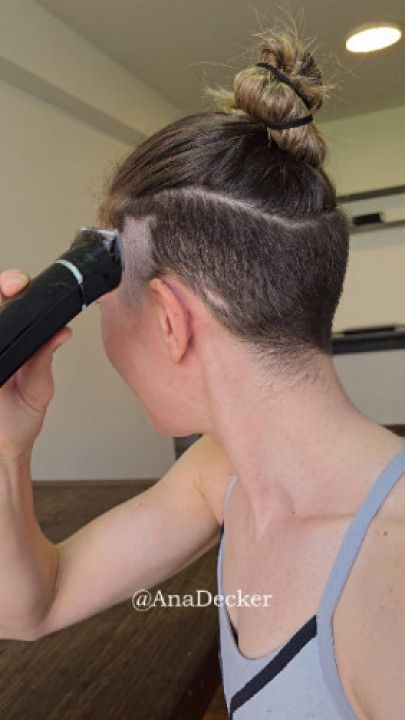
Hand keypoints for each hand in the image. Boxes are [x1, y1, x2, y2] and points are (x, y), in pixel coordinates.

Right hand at [0, 269, 71, 461]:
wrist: (3, 447)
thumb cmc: (19, 419)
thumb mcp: (38, 387)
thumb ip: (44, 358)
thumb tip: (62, 332)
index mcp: (15, 341)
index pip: (13, 304)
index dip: (14, 287)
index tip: (19, 284)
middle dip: (3, 288)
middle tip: (11, 287)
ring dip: (0, 309)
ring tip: (6, 300)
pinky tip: (1, 347)